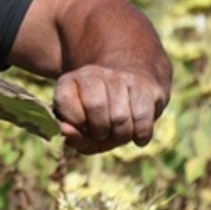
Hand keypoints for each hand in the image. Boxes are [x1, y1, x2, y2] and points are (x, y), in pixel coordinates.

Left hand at [52, 65, 167, 153]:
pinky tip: (138, 136)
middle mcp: (93, 73)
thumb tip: (65, 131)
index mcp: (69, 81)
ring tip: (120, 134)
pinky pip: (142, 118)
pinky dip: (140, 134)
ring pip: (120, 116)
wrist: (130, 94)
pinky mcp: (146, 85)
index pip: (64, 101)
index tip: (83, 129)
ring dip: (121, 136)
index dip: (75, 124)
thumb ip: (72, 135)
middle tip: (104, 135)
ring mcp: (120, 76)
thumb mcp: (81, 131)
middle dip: (100, 132)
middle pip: (96, 106)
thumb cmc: (100, 120)